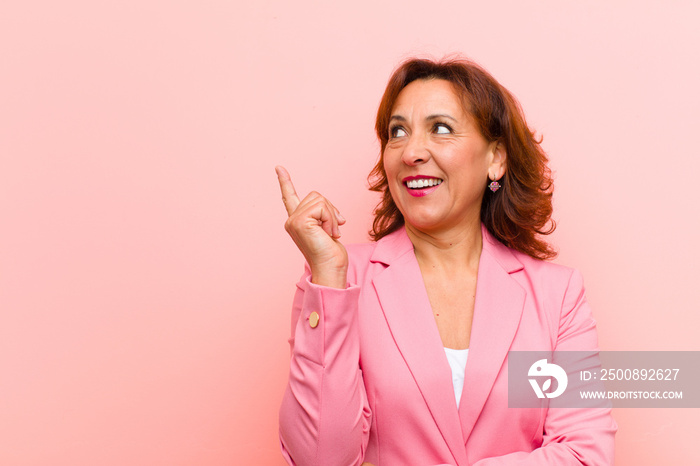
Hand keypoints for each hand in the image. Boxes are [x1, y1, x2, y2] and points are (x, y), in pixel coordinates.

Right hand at [276, 166, 347, 288]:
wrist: (330, 269)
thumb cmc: (331, 253)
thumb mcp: (328, 228)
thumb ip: (325, 215)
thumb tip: (334, 212)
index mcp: (297, 221)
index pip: (289, 197)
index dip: (285, 181)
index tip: (279, 167)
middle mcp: (291, 219)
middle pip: (316, 195)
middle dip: (331, 211)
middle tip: (332, 231)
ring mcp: (293, 220)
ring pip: (320, 200)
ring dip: (332, 216)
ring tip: (330, 234)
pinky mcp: (300, 222)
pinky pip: (322, 207)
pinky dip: (331, 220)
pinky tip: (328, 234)